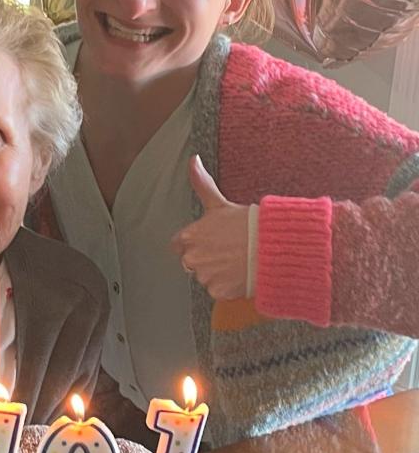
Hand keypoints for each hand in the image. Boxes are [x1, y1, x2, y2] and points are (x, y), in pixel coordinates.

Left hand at [170, 155, 251, 300]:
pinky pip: (218, 291)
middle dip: (205, 258)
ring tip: (237, 260)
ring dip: (217, 272)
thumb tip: (192, 160)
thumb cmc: (248, 224)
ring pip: (205, 277)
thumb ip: (201, 184)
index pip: (178, 244)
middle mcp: (191, 258)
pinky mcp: (218, 291)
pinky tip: (240, 273)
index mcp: (188, 237)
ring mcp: (204, 276)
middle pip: (191, 262)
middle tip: (227, 251)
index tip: (210, 241)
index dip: (194, 242)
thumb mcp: (220, 204)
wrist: (274, 246)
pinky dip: (228, 286)